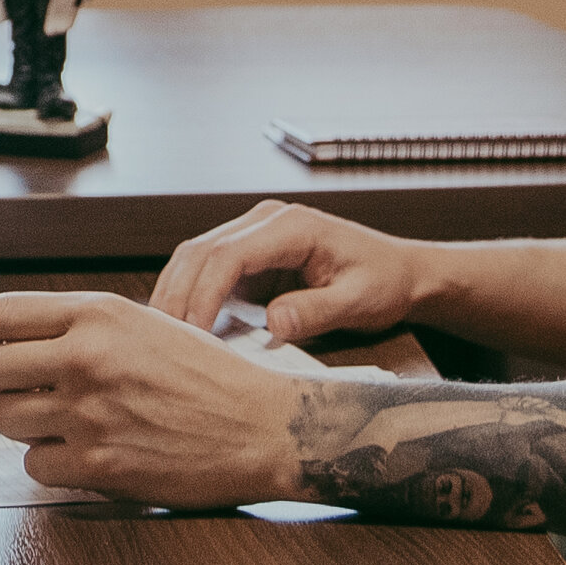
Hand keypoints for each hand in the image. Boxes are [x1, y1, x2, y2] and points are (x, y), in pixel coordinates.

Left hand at [0, 292, 297, 505]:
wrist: (264, 426)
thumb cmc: (211, 377)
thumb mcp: (145, 324)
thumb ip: (81, 327)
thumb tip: (13, 340)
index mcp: (97, 314)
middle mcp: (86, 357)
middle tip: (22, 393)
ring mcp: (89, 413)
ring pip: (4, 419)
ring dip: (24, 425)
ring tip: (63, 423)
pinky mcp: (98, 464)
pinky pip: (34, 465)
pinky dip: (49, 463)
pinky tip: (83, 453)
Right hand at [147, 201, 439, 344]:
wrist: (400, 272)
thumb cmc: (385, 282)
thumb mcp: (361, 301)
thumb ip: (317, 311)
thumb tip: (274, 323)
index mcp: (291, 225)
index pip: (227, 254)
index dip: (203, 294)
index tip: (193, 335)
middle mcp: (265, 221)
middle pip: (200, 251)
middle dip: (178, 296)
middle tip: (165, 344)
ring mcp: (254, 234)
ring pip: (195, 258)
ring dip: (176, 295)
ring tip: (165, 339)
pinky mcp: (250, 255)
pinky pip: (208, 271)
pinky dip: (190, 296)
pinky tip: (182, 328)